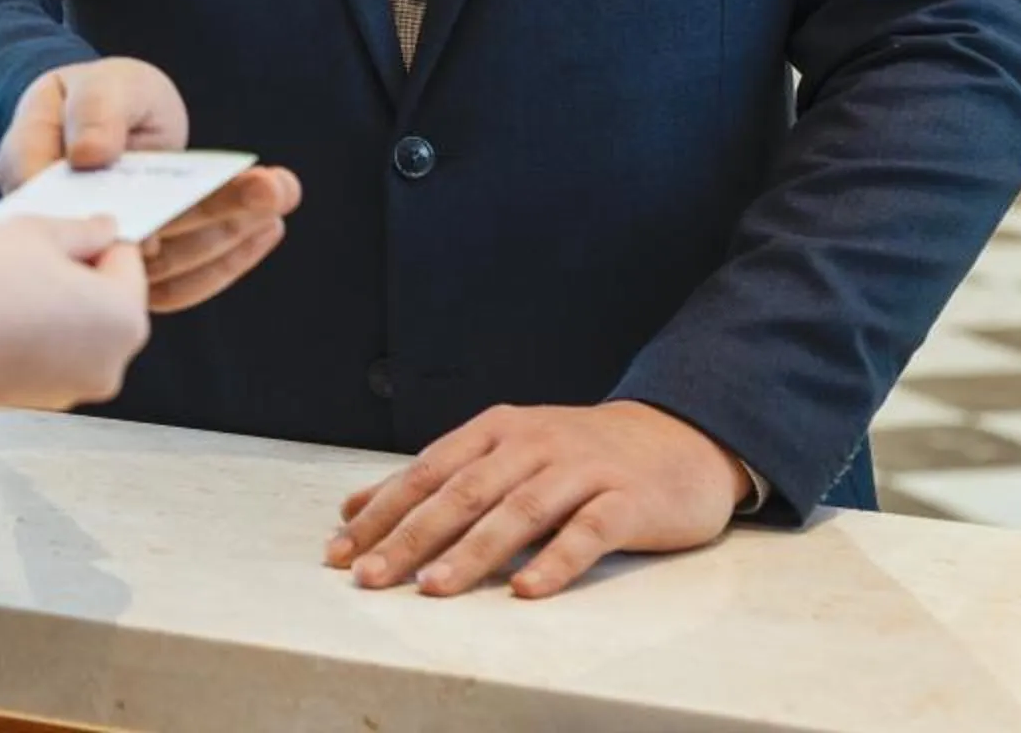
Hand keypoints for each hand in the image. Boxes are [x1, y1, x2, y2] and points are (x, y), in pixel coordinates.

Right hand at [0, 58, 302, 311]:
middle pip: (128, 239)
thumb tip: (90, 156)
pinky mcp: (141, 270)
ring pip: (163, 267)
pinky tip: (271, 227)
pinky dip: (230, 259)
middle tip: (271, 187)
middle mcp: (62, 227)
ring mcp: (104, 255)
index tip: (167, 219)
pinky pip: (181, 282)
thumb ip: (95, 110)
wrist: (111, 117)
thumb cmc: (98, 94)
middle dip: (209, 214)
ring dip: (230, 231)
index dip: (117, 217)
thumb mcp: (98, 83)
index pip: (58, 209)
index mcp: (29, 172)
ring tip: (282, 190)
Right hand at [0, 214, 151, 411]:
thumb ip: (83, 229)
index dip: (91, 236)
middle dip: (75, 273)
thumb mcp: (37, 231)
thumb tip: (105, 228)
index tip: (57, 232)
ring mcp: (76, 388)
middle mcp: (113, 362)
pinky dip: (33, 334)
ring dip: (53, 303)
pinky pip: (51, 354)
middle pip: (106, 297)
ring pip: (77, 327)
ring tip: (7, 287)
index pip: (126, 257)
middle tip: (27, 257)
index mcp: (126, 318)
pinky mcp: (41, 401)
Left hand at [328, 402, 745, 598]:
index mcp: (494, 431)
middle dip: (410, 537)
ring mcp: (580, 471)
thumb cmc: (577, 455)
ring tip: (434, 587)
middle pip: (462, 493)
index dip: (382, 513)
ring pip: (518, 512)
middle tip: (371, 576)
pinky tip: (527, 590)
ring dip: (473, 552)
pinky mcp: (626, 501)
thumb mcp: (502, 453)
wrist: (678, 439)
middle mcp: (531, 445)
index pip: (426, 473)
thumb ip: (434, 479)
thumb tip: (355, 507)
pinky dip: (555, 562)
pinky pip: (587, 533)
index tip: (341, 551)